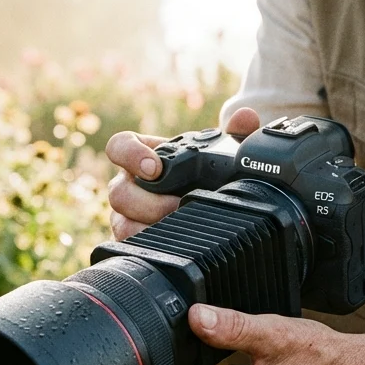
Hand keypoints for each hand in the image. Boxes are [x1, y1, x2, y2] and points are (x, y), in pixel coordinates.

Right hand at [104, 108, 261, 240]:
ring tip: (177, 226)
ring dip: (148, 226)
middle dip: (147, 202)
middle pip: (118, 192)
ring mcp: (128, 214)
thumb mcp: (219, 155)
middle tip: (176, 205)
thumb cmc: (205, 176)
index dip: (130, 155)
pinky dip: (148, 247)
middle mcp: (130, 184)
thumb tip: (246, 118)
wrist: (206, 206)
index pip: (119, 146)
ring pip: (120, 221)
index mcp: (143, 156)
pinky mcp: (133, 239)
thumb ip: (235, 135)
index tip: (154, 168)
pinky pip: (128, 244)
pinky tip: (170, 245)